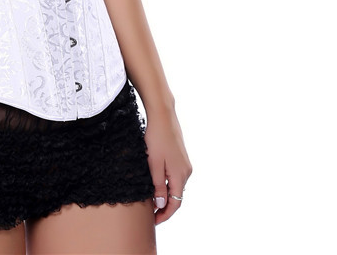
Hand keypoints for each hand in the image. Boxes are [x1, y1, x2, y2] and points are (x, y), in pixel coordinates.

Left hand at [145, 109, 191, 223]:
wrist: (163, 116)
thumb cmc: (156, 138)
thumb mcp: (154, 165)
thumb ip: (158, 186)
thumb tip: (162, 204)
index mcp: (180, 175)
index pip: (176, 203)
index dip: (165, 214)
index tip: (154, 221)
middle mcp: (186, 171)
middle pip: (177, 195)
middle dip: (165, 206)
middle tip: (150, 213)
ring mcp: (185, 163)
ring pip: (176, 185)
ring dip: (165, 194)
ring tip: (151, 199)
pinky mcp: (181, 157)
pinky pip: (175, 175)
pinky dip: (167, 183)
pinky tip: (156, 182)